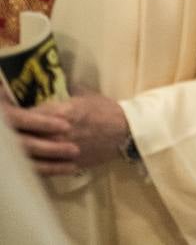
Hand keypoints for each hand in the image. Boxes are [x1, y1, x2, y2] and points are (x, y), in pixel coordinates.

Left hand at [4, 91, 128, 175]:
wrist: (127, 131)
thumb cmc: (106, 109)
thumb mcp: (86, 94)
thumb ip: (66, 90)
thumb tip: (52, 83)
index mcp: (63, 112)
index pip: (27, 115)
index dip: (13, 115)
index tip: (6, 113)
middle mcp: (59, 133)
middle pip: (24, 136)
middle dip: (11, 135)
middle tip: (5, 131)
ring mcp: (62, 151)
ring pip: (29, 155)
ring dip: (17, 151)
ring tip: (11, 148)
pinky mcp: (67, 164)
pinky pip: (41, 169)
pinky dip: (29, 166)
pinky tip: (22, 163)